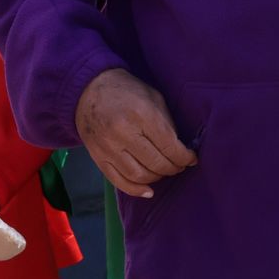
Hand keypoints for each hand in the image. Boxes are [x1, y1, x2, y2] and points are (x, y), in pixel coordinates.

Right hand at [75, 68, 196, 197]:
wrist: (87, 88)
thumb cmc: (125, 90)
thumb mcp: (152, 97)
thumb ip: (167, 124)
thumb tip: (181, 150)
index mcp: (140, 114)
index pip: (170, 147)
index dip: (185, 157)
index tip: (191, 158)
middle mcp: (122, 132)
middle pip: (157, 164)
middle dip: (173, 168)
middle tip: (178, 165)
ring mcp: (107, 146)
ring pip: (139, 176)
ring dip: (157, 177)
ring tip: (162, 170)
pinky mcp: (97, 156)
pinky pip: (118, 181)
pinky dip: (135, 190)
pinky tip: (148, 190)